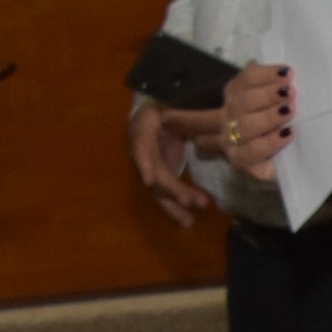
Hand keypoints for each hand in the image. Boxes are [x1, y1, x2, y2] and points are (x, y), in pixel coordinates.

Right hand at [127, 99, 205, 221]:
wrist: (150, 116)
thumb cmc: (157, 112)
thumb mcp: (160, 110)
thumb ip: (169, 117)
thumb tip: (170, 119)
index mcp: (142, 137)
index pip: (143, 152)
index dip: (145, 166)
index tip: (149, 180)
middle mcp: (143, 156)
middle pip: (155, 176)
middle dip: (171, 191)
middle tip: (188, 202)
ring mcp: (151, 168)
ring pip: (160, 190)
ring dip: (175, 205)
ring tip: (190, 221)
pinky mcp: (161, 173)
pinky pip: (168, 191)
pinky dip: (177, 203)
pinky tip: (187, 218)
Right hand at [212, 62, 293, 182]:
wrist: (289, 161)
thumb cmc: (283, 126)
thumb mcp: (279, 104)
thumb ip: (276, 87)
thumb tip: (284, 70)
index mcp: (236, 98)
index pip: (243, 81)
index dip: (263, 75)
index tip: (288, 72)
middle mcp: (229, 118)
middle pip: (242, 102)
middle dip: (267, 95)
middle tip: (290, 92)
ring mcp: (232, 142)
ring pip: (245, 126)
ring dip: (269, 117)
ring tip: (290, 111)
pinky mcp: (242, 162)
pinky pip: (251, 152)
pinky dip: (270, 142)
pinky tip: (288, 134)